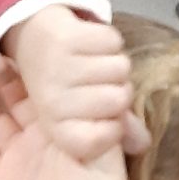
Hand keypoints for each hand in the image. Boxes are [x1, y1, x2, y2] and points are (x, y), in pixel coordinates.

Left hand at [4, 4, 146, 159]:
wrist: (36, 43)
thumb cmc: (67, 86)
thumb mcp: (86, 116)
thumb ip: (117, 132)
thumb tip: (143, 141)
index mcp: (57, 128)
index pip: (101, 139)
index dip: (114, 127)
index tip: (103, 115)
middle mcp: (53, 102)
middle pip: (120, 100)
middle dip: (118, 88)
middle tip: (100, 83)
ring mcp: (58, 68)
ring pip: (122, 68)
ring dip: (115, 63)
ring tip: (95, 63)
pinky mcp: (66, 38)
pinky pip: (114, 41)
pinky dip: (109, 41)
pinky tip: (90, 44)